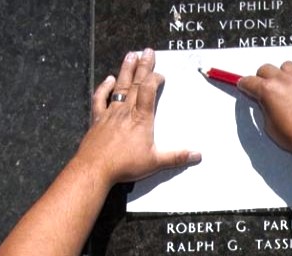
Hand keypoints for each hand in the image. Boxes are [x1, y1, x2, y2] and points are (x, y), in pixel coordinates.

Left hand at [74, 49, 199, 183]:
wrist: (95, 168)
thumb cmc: (124, 165)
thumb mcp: (155, 162)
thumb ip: (176, 157)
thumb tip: (196, 155)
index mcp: (141, 118)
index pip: (149, 90)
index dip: (155, 79)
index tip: (160, 74)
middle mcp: (126, 111)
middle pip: (136, 83)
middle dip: (143, 66)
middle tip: (147, 51)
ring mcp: (110, 113)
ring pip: (120, 86)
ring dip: (126, 70)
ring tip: (130, 55)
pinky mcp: (98, 119)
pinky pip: (100, 99)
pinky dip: (104, 87)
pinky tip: (109, 79)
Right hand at [237, 61, 291, 166]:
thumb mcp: (269, 125)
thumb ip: (264, 107)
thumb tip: (264, 101)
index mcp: (269, 90)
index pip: (249, 81)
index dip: (245, 85)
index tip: (245, 86)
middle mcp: (284, 80)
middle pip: (265, 69)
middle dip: (262, 79)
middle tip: (264, 90)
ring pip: (285, 67)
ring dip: (281, 75)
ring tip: (284, 89)